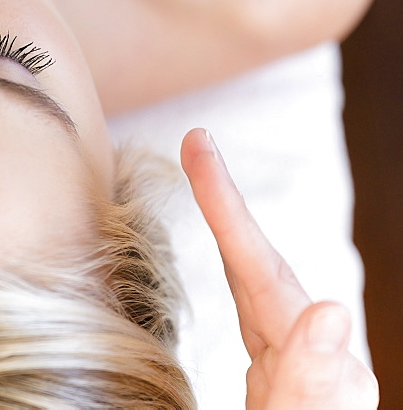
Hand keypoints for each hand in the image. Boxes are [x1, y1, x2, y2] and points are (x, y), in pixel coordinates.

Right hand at [180, 129, 377, 408]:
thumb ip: (309, 381)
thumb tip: (332, 310)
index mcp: (321, 372)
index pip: (263, 274)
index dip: (225, 208)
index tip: (201, 147)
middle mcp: (316, 363)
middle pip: (262, 267)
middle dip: (225, 203)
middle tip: (196, 143)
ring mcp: (296, 373)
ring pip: (258, 287)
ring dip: (230, 231)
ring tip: (205, 177)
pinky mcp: (277, 388)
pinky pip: (253, 315)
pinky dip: (234, 274)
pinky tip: (232, 266)